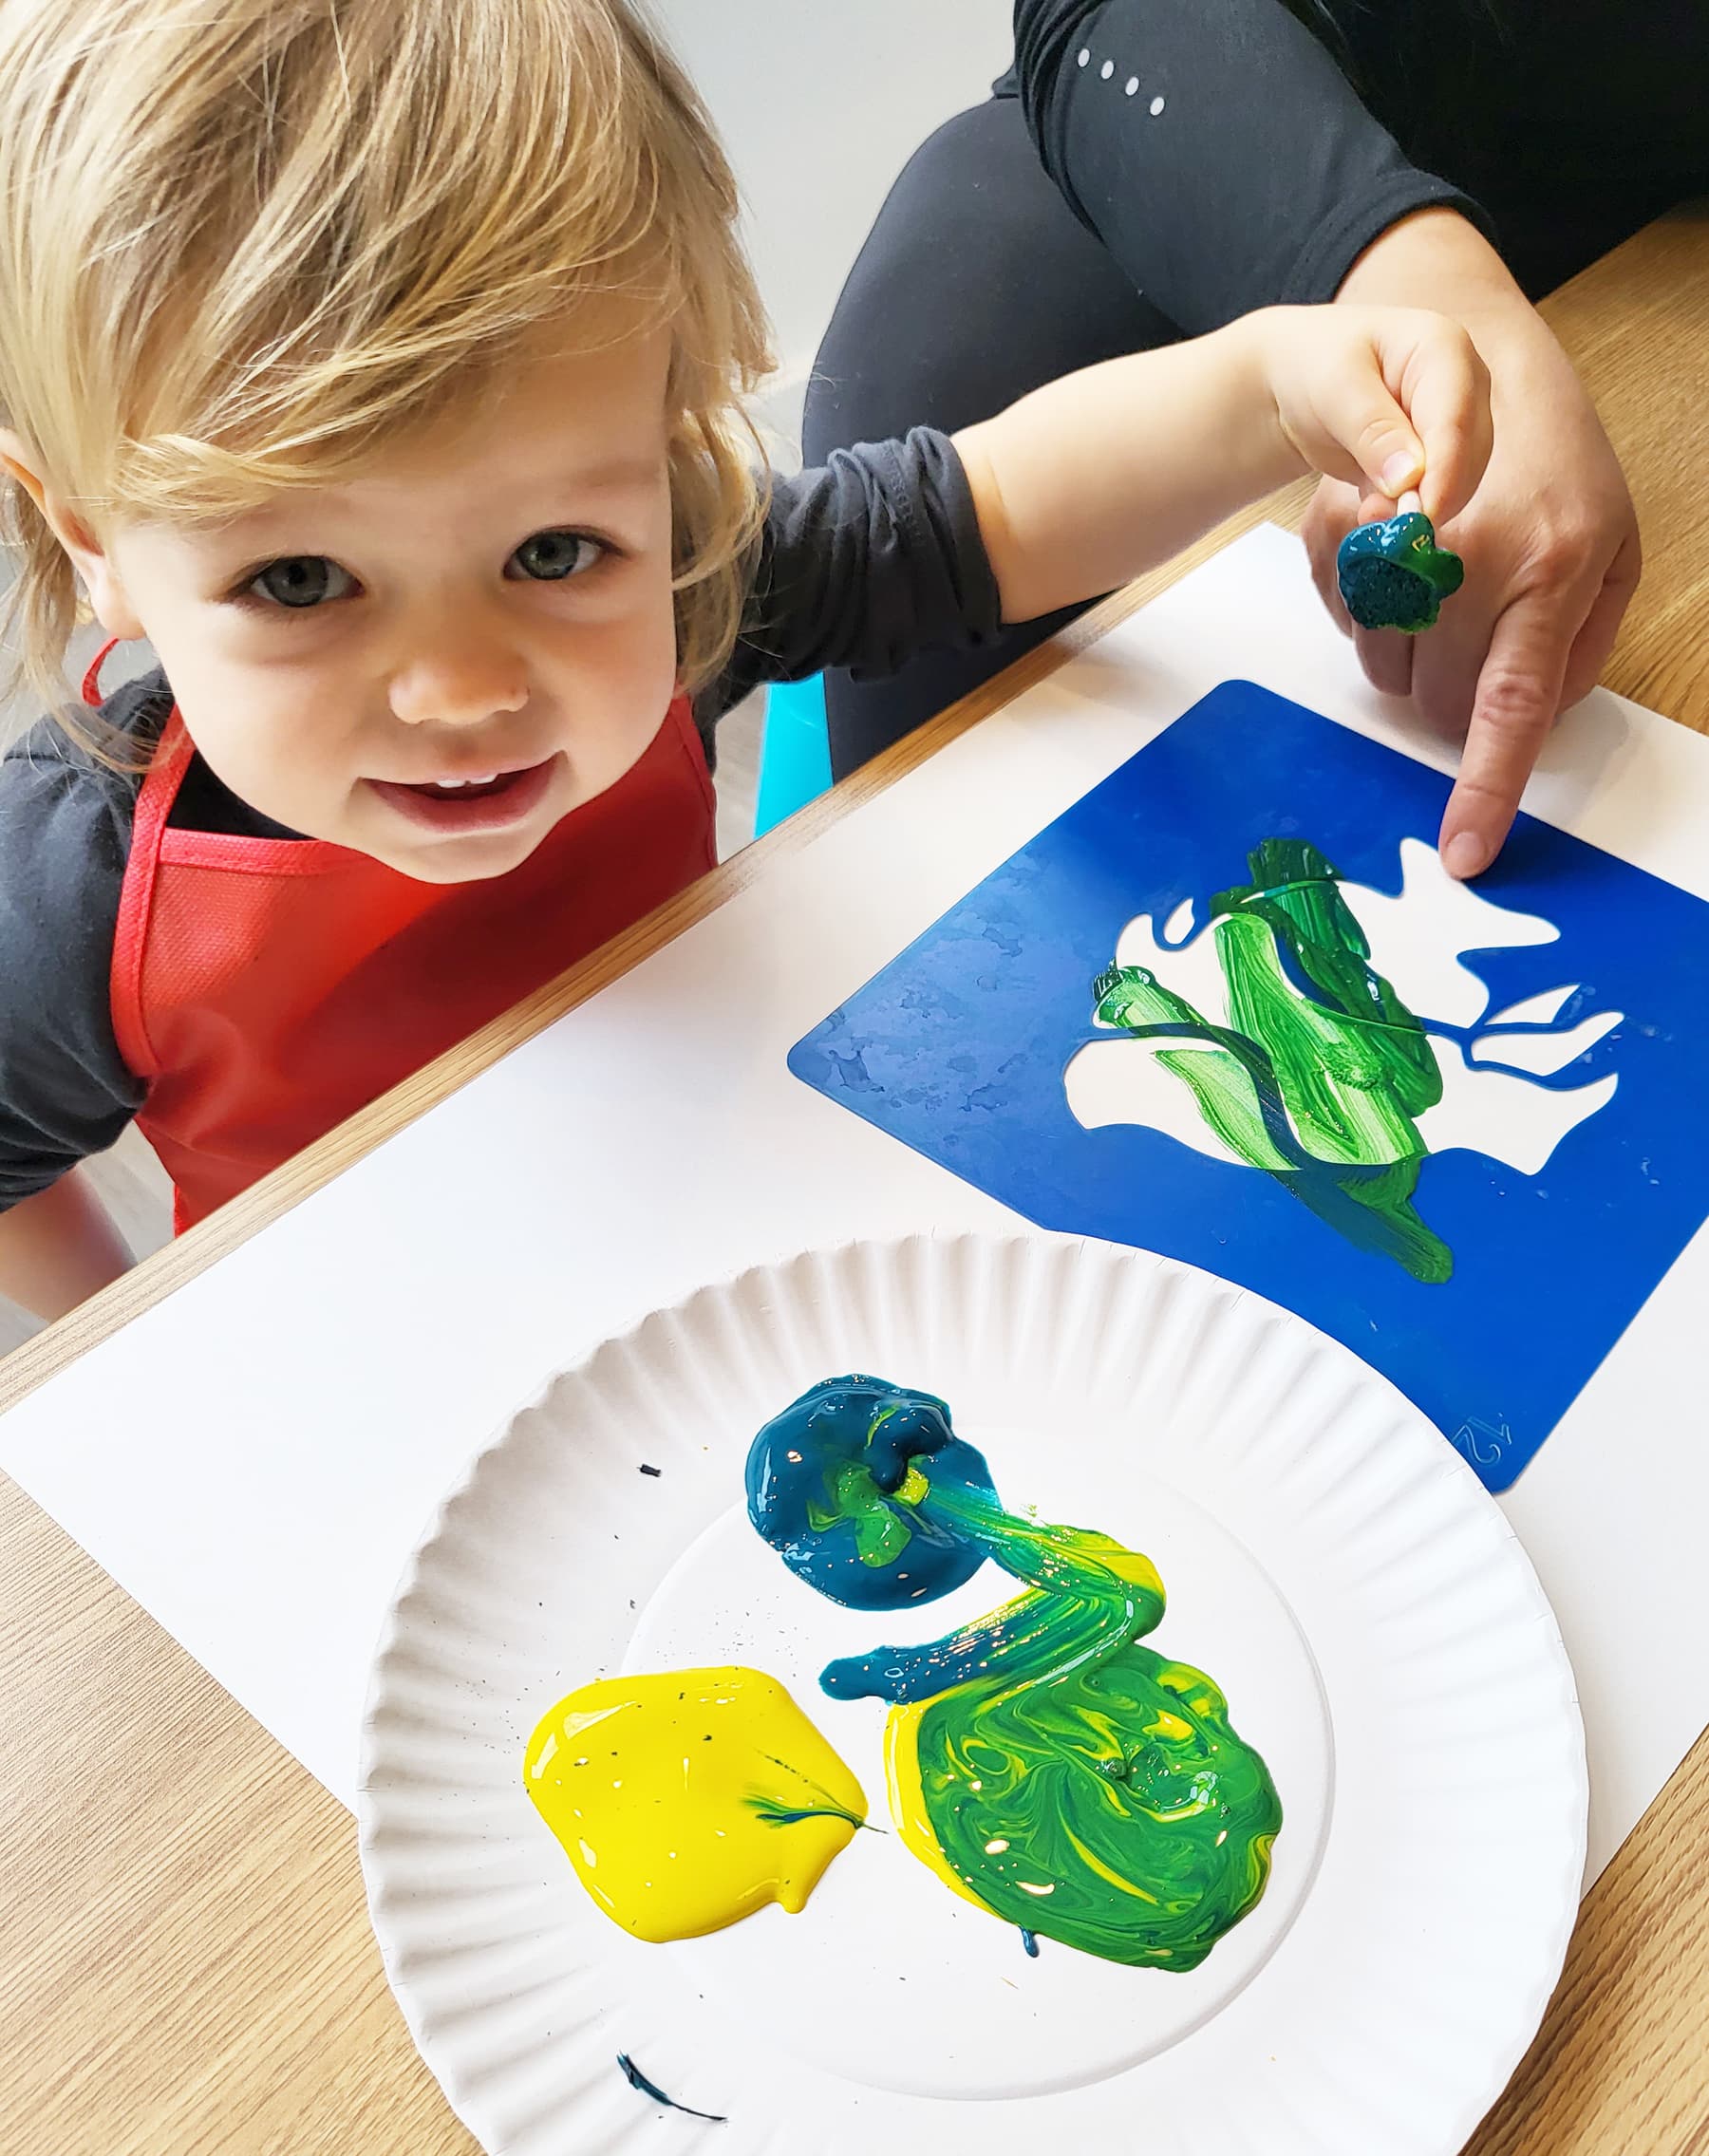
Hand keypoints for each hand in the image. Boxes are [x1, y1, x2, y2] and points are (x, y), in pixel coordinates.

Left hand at [1253, 302, 1494, 530]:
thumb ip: (1373, 431)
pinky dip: (1406, 512)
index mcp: (1443, 350)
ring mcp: (1456, 422)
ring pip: (1458, 481)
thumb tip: (1410, 478)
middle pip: (1468, 455)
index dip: (1445, 473)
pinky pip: (1437, 495)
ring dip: (1415, 509)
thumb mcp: (1334, 389)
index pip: (1455, 420)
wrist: (1302, 380)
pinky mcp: (1441, 456)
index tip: (1422, 515)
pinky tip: (1373, 510)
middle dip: (1430, 496)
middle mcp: (1464, 385)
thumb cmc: (1318, 366)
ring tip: (1368, 514)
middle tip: (1377, 520)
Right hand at [1302, 211, 1641, 876]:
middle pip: (1434, 702)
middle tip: (1469, 642)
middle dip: (1448, 697)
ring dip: (1403, 653)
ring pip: (1380, 669)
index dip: (1485, 788)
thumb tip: (1535, 717)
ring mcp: (1396, 541)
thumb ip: (1579, 643)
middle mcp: (1470, 556)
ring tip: (1434, 587)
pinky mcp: (1344, 522)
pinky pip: (1338, 616)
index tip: (1465, 855)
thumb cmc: (1554, 457)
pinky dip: (1361, 609)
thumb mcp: (1611, 545)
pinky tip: (1392, 560)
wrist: (1470, 348)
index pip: (1513, 705)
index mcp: (1551, 565)